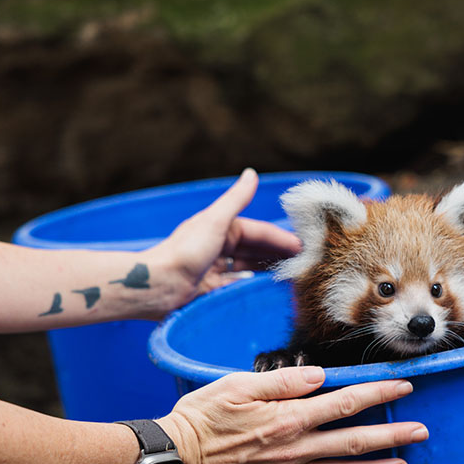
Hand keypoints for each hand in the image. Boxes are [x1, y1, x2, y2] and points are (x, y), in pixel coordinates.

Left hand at [150, 169, 300, 311]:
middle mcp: (218, 248)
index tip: (304, 247)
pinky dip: (254, 286)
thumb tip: (252, 172)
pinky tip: (268, 291)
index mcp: (220, 230)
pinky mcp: (211, 290)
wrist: (158, 286)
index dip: (280, 238)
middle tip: (305, 263)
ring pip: (249, 268)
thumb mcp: (215, 222)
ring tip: (292, 277)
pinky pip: (239, 286)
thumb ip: (236, 200)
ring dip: (269, 270)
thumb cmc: (185, 252)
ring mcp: (215, 270)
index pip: (258, 232)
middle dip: (278, 254)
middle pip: (255, 250)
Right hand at [160, 366, 426, 463]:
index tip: (405, 386)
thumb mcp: (238, 385)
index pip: (345, 403)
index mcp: (288, 418)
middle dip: (392, 436)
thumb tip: (321, 375)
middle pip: (354, 442)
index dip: (378, 394)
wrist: (173, 459)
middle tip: (422, 432)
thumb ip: (283, 381)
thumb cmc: (202, 416)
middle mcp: (294, 449)